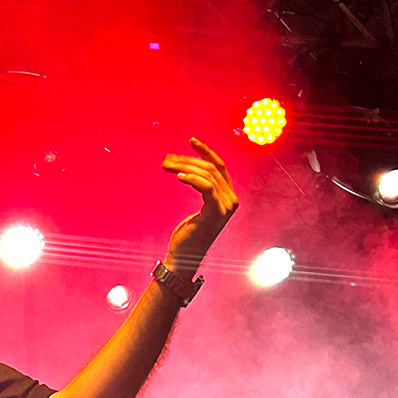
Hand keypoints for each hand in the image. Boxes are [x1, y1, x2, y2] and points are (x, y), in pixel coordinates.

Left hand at [160, 137, 238, 275]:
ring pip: (207, 175)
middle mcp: (231, 200)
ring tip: (165, 167)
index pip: (219, 166)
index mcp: (228, 196)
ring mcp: (226, 206)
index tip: (191, 140)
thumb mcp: (198, 208)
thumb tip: (186, 168)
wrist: (184, 257)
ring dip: (184, 168)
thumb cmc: (187, 235)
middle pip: (211, 169)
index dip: (206, 152)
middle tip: (166, 160)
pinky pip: (207, 187)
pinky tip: (179, 176)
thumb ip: (201, 189)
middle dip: (187, 160)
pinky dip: (193, 179)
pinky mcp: (216, 212)